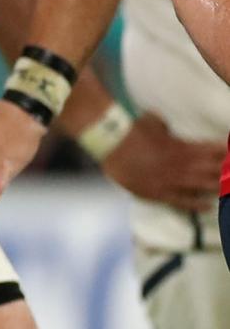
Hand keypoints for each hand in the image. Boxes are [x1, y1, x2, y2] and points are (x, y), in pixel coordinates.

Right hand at [99, 112, 219, 212]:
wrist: (111, 142)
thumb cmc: (131, 129)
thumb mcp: (153, 122)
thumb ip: (165, 128)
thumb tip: (166, 129)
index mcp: (184, 147)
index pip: (213, 150)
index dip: (224, 152)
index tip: (229, 153)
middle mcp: (183, 164)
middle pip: (213, 170)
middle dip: (225, 171)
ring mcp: (172, 180)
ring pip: (203, 186)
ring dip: (217, 187)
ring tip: (225, 188)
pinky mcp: (159, 192)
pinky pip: (183, 201)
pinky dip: (197, 204)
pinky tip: (208, 206)